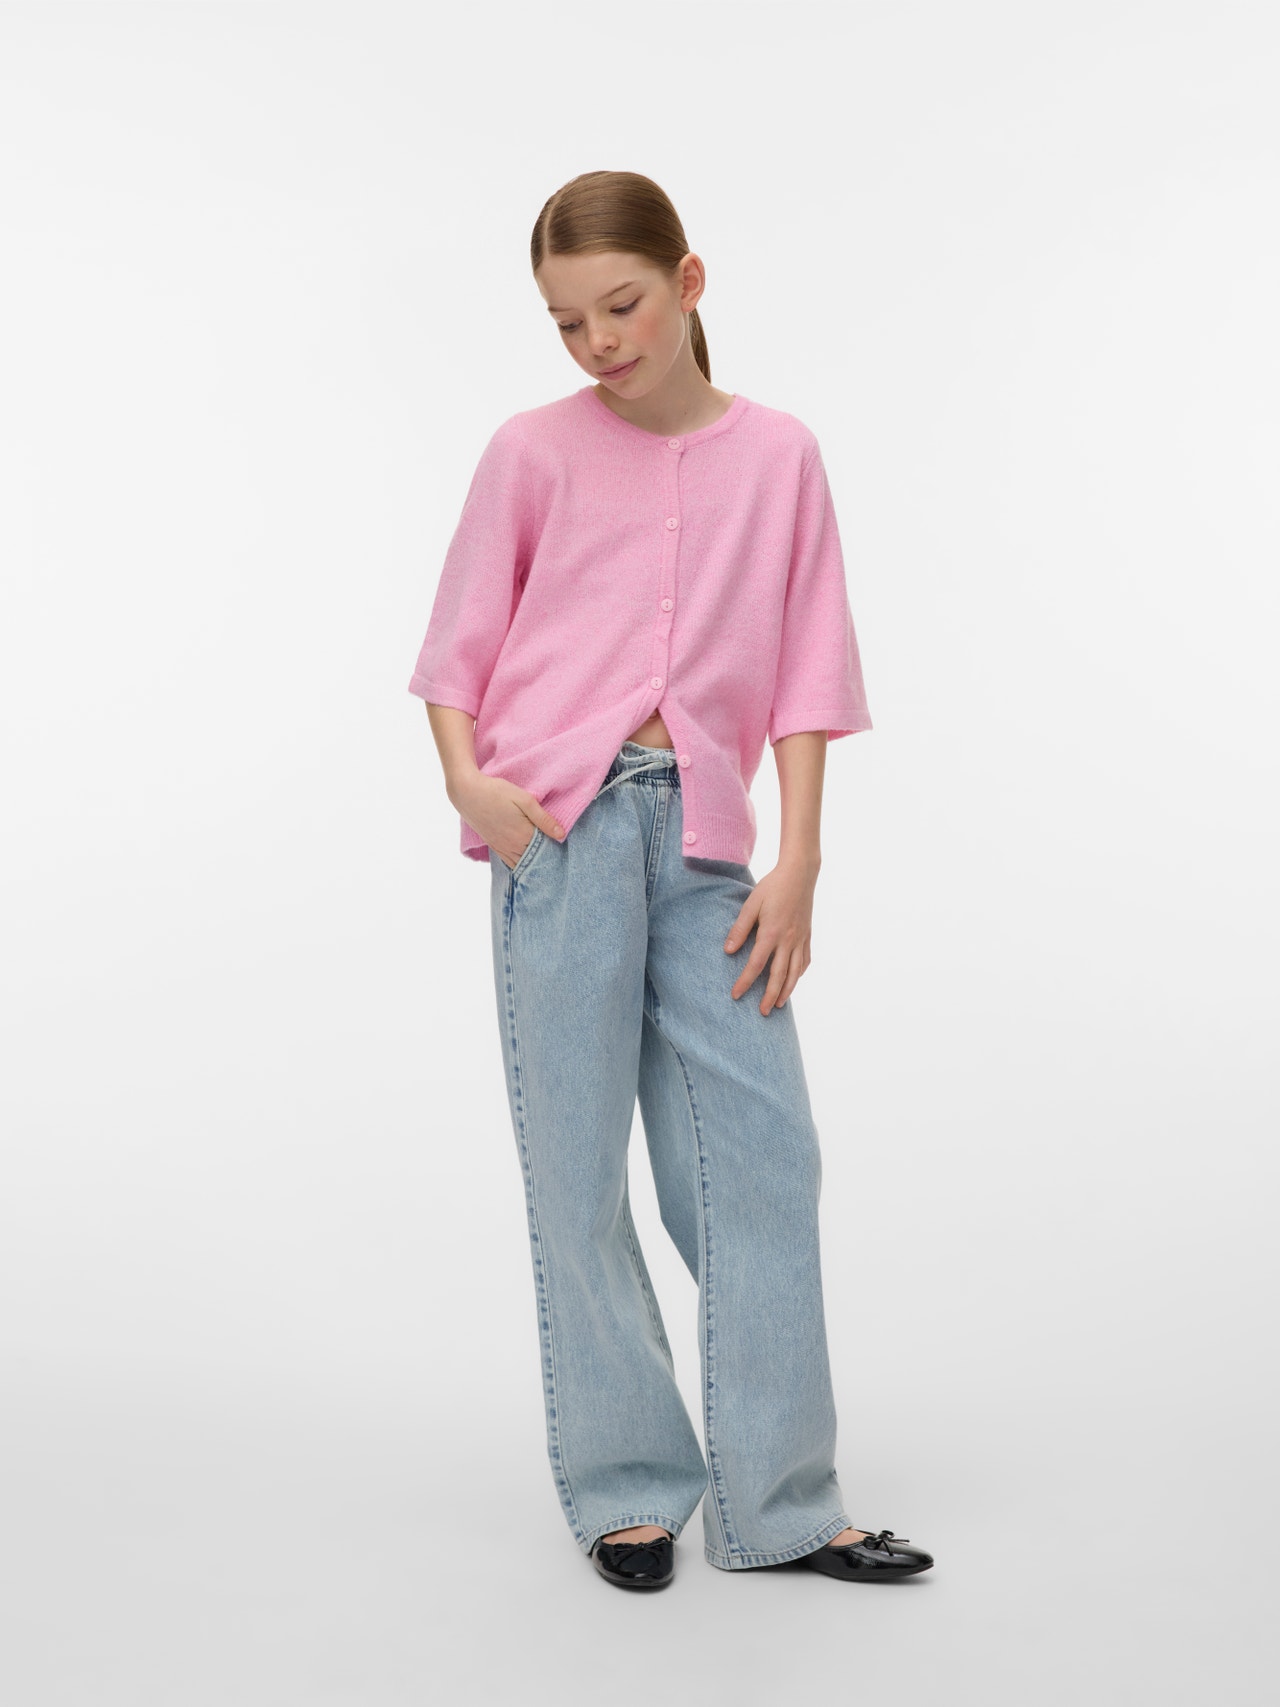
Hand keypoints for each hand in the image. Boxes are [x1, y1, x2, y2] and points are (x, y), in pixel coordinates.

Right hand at [450, 772, 564, 869]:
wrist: (467, 793)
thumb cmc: (496, 792)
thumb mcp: (524, 800)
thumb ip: (543, 819)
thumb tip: (561, 835)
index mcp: (523, 834)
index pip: (546, 849)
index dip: (557, 850)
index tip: (565, 848)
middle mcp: (512, 845)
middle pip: (535, 859)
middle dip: (547, 858)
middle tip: (559, 856)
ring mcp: (501, 847)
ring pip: (522, 863)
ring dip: (533, 863)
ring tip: (545, 859)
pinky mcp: (494, 846)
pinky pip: (510, 862)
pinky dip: (520, 864)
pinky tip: (526, 861)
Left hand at [724, 859, 816, 1014]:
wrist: (800, 874)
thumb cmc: (772, 887)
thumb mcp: (751, 904)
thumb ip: (740, 929)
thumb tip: (728, 951)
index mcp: (771, 933)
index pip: (756, 964)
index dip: (745, 982)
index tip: (736, 995)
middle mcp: (788, 940)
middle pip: (778, 976)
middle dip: (770, 996)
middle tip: (763, 1012)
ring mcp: (800, 939)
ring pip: (795, 972)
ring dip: (787, 990)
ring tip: (780, 1004)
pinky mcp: (808, 935)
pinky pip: (805, 960)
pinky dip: (799, 974)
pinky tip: (794, 980)